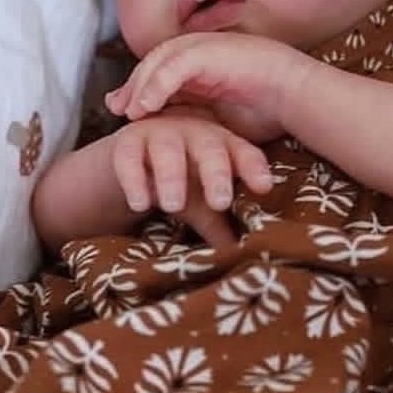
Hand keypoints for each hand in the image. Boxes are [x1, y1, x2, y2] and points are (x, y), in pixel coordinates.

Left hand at [106, 33, 307, 144]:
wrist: (297, 96)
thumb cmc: (268, 111)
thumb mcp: (223, 120)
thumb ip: (199, 122)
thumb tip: (180, 141)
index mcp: (203, 65)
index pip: (162, 73)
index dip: (142, 91)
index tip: (126, 115)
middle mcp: (200, 52)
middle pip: (154, 64)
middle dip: (133, 87)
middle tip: (117, 110)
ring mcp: (205, 47)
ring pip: (159, 61)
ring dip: (140, 86)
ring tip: (127, 111)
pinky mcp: (210, 52)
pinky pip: (173, 67)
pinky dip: (156, 85)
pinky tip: (145, 106)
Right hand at [110, 112, 271, 246]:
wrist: (134, 161)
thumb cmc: (183, 180)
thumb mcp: (203, 204)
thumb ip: (223, 226)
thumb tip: (245, 258)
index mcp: (223, 146)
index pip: (244, 154)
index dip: (254, 168)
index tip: (264, 187)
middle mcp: (195, 134)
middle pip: (209, 150)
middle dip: (216, 174)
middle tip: (220, 203)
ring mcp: (161, 134)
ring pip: (168, 151)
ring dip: (172, 177)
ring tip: (171, 206)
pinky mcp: (128, 142)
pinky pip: (130, 159)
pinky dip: (134, 180)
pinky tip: (139, 204)